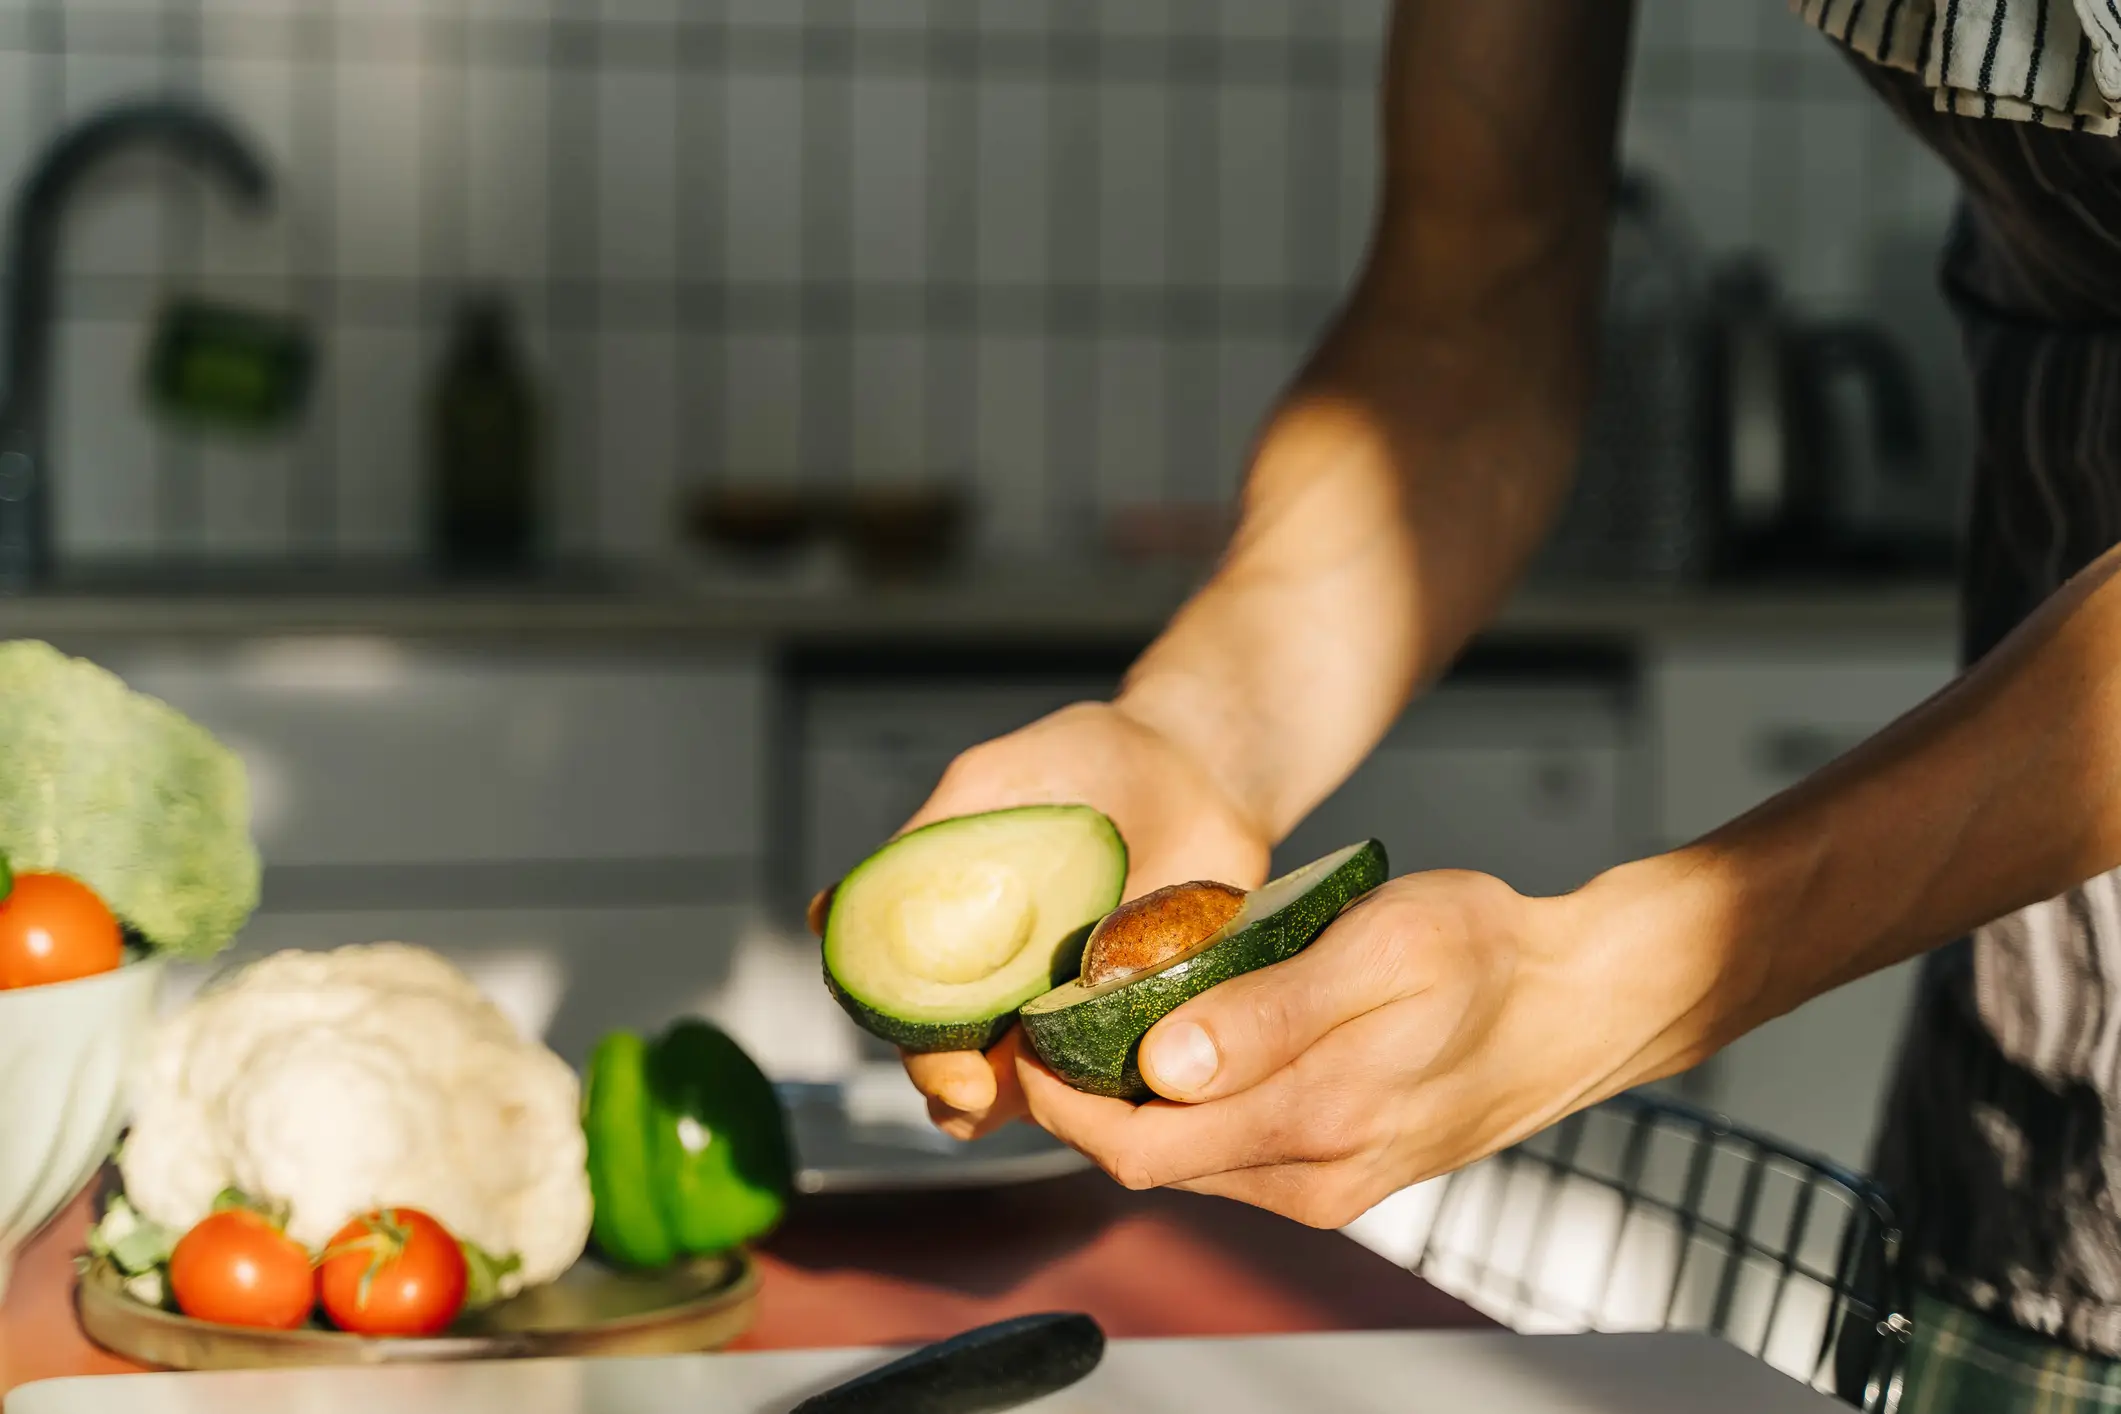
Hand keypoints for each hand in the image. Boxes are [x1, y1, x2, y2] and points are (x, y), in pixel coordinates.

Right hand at [807, 700, 1272, 1139]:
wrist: (1199, 765)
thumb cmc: (1085, 764)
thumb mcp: (993, 786)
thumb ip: (924, 848)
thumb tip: (828, 918)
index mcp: (955, 940)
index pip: (914, 1020)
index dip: (918, 1055)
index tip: (946, 1071)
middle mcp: (1007, 987)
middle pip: (968, 1068)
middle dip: (961, 1093)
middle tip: (978, 1094)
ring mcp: (1075, 1009)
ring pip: (1042, 1087)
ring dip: (1033, 1108)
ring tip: (1047, 1109)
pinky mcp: (1145, 1015)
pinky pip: (1125, 1070)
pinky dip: (1118, 1086)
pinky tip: (1128, 1085)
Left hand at [1015, 863, 1721, 1227]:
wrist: (1585, 1000)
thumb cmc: (1488, 955)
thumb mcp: (1377, 953)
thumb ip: (1267, 1014)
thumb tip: (1163, 1065)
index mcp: (1317, 1122)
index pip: (1140, 1150)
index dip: (1067, 1104)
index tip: (1031, 1042)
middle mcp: (1317, 1178)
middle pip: (1155, 1163)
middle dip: (1092, 1103)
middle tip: (1056, 1025)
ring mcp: (1332, 1185)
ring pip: (1194, 1160)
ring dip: (1145, 1105)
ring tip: (1117, 1022)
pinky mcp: (1346, 1174)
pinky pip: (1241, 1152)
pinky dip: (1200, 1106)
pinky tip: (1197, 1046)